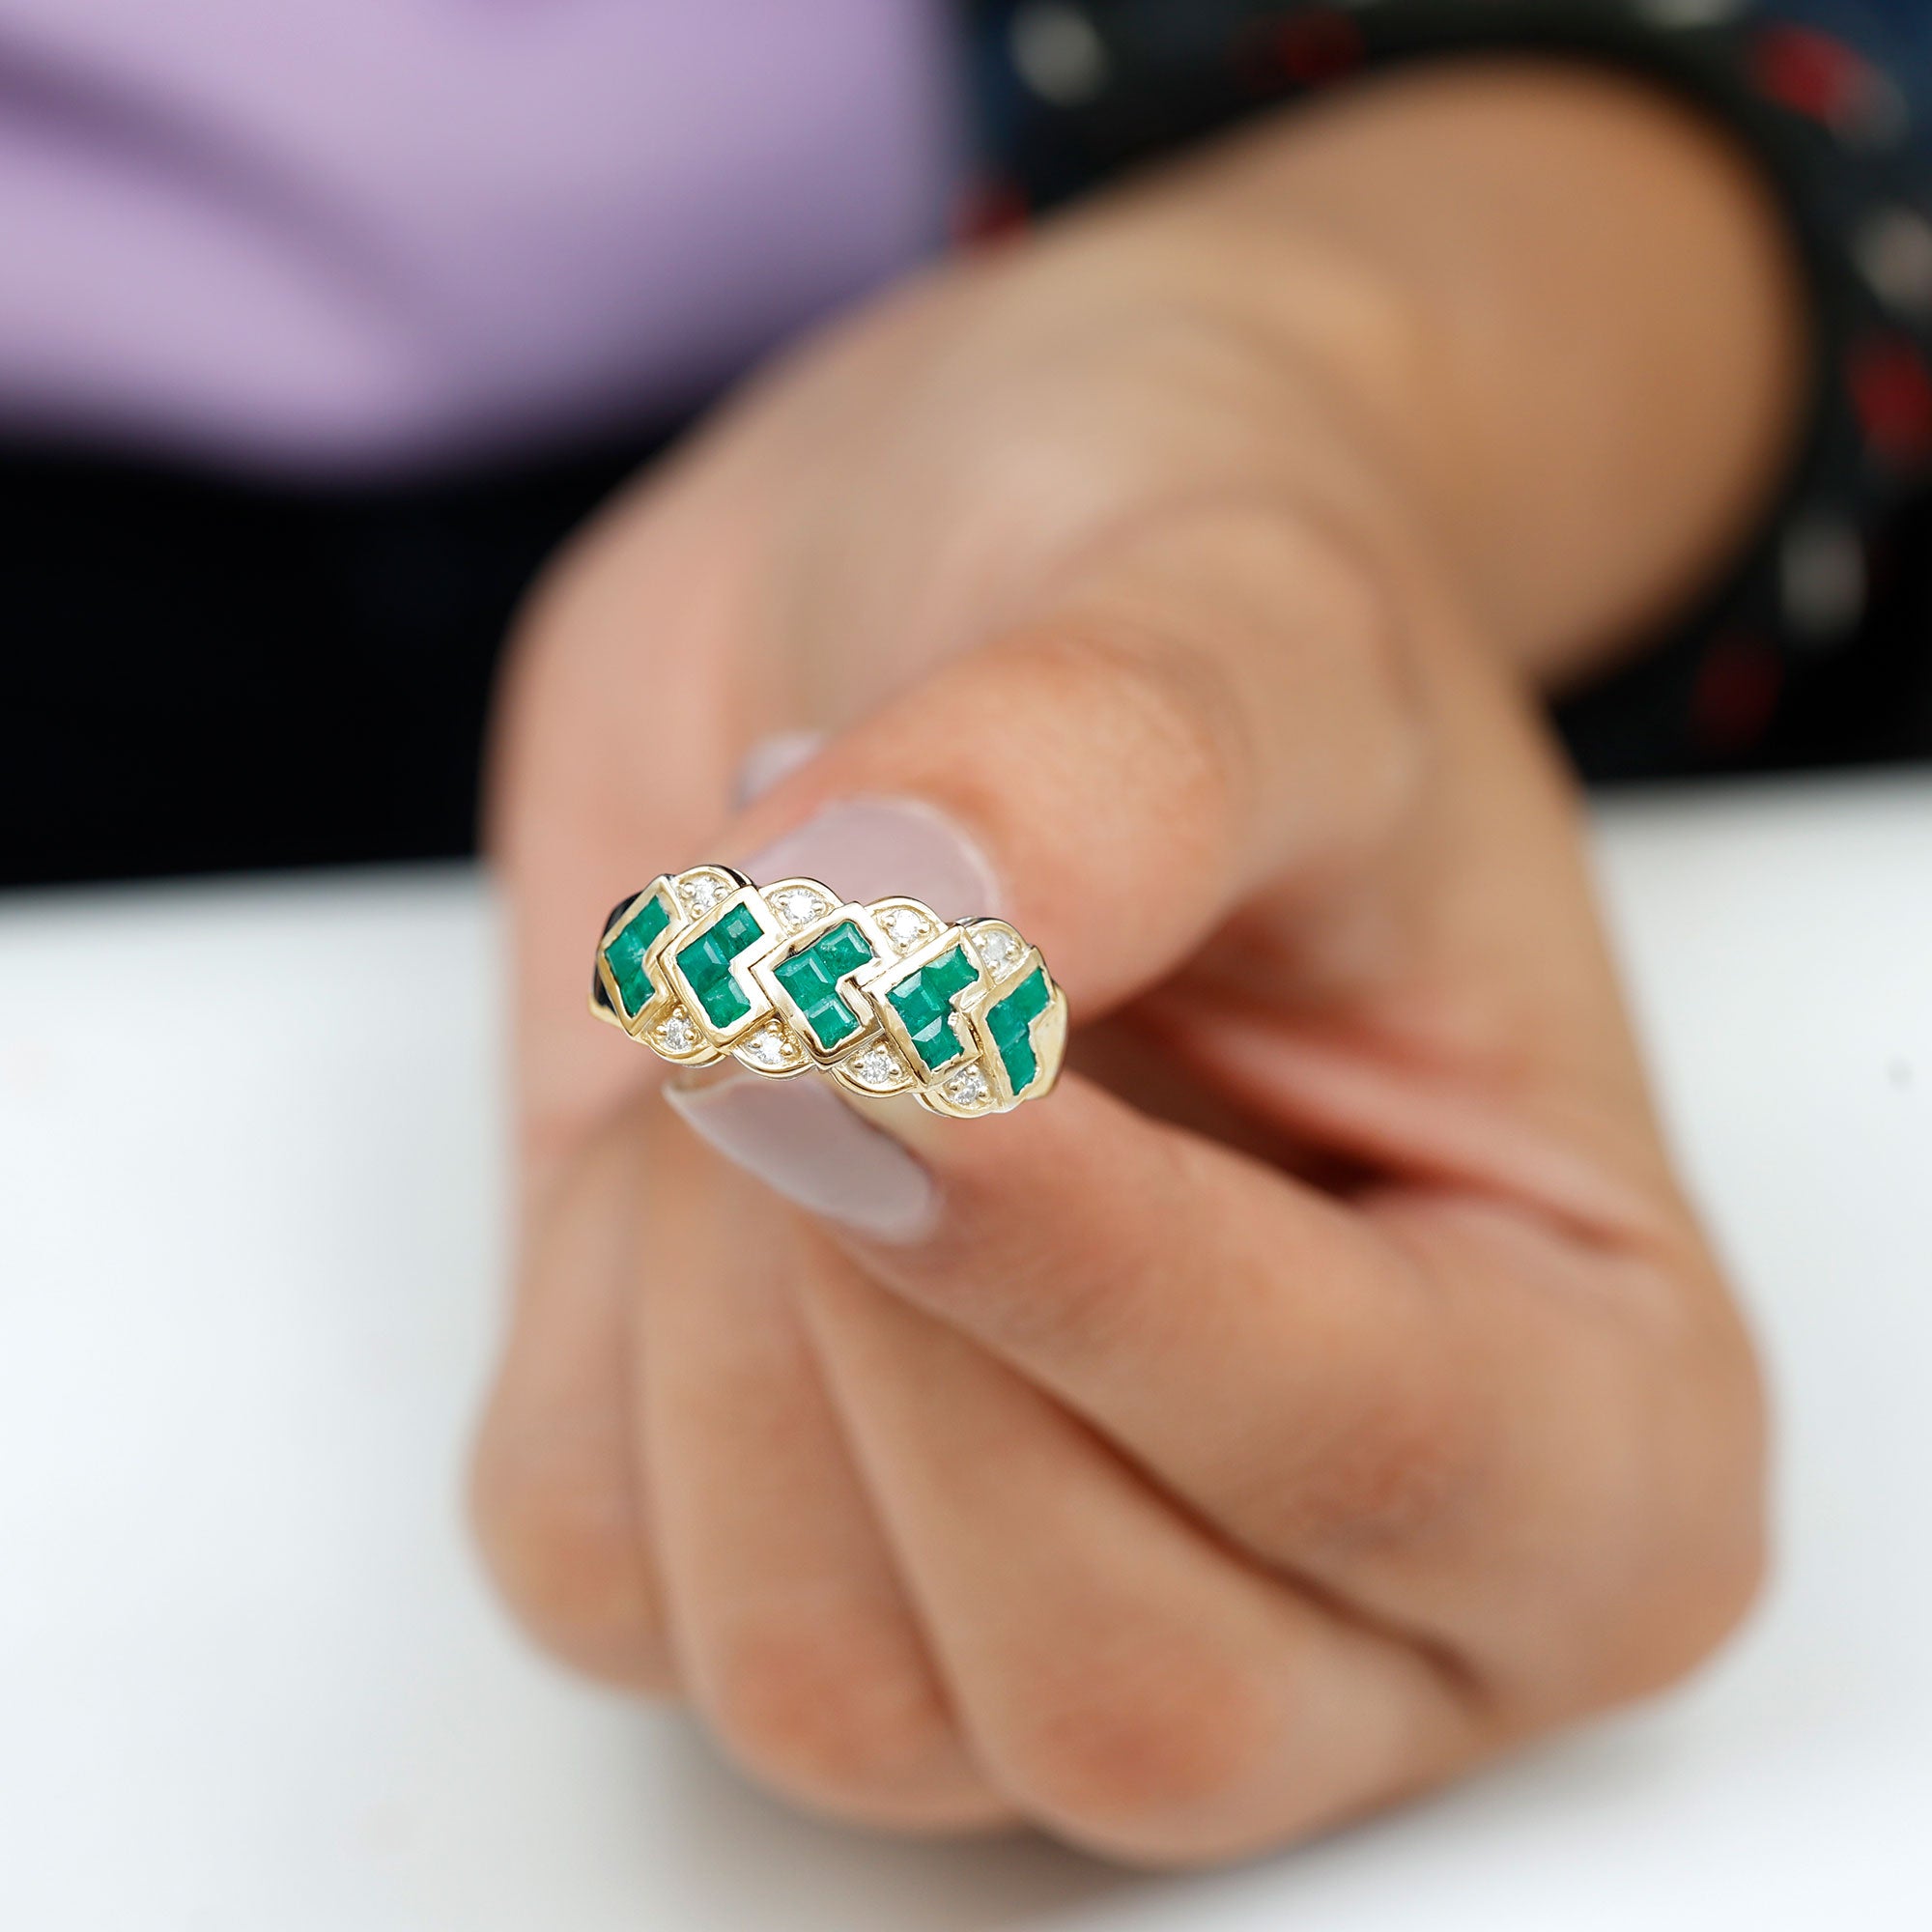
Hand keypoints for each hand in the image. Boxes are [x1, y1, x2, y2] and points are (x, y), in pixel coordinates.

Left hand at [471, 64, 1796, 1863]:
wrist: (989, 620)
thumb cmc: (1214, 638)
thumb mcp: (1245, 614)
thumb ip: (1115, 769)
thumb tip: (885, 956)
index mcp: (1597, 1433)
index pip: (1372, 1469)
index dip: (1094, 1255)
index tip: (894, 1013)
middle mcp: (1347, 1610)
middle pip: (1104, 1692)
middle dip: (888, 1300)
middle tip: (824, 970)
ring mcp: (1050, 1640)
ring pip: (820, 1679)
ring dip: (714, 1300)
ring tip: (779, 1027)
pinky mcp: (793, 1581)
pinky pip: (604, 1577)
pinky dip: (590, 1332)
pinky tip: (697, 1158)